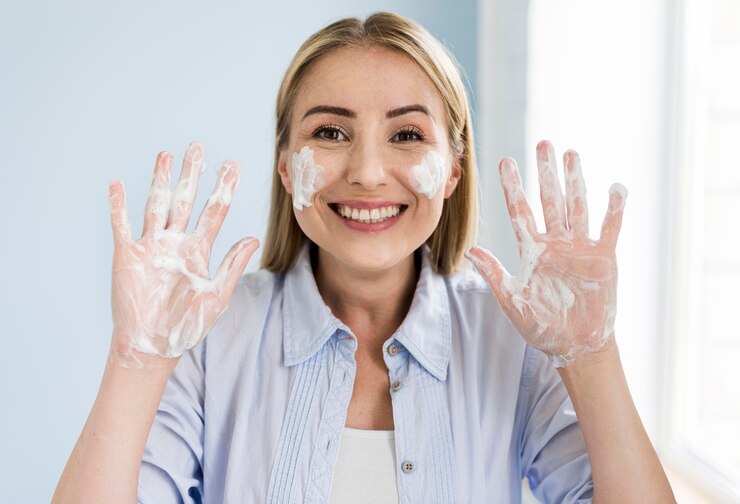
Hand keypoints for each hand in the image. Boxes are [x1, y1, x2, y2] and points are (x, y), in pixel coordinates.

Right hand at [107, 142, 258, 367]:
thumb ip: (233, 265)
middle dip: (191, 174)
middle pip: (185, 200)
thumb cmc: (187, 325)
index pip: (214, 211)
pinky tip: (118, 185)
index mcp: (198, 250)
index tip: (232, 165)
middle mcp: (175, 243)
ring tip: (166, 155)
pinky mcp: (127, 257)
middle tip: (197, 147)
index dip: (224, 187)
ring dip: (160, 181)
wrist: (153, 346)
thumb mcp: (217, 295)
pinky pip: (122, 226)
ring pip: (156, 206)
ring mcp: (151, 247)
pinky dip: (119, 206)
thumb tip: (254, 238)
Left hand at [466, 140, 626, 366]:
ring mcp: (581, 248)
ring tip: (572, 154)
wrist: (574, 346)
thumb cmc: (542, 326)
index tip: (504, 162)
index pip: (519, 211)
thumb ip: (494, 274)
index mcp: (532, 251)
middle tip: (544, 143)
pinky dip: (613, 210)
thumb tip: (471, 250)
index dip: (512, 187)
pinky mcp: (604, 258)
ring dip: (575, 181)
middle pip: (550, 200)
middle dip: (546, 172)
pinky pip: (609, 229)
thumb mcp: (513, 300)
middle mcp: (556, 243)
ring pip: (577, 207)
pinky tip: (614, 188)